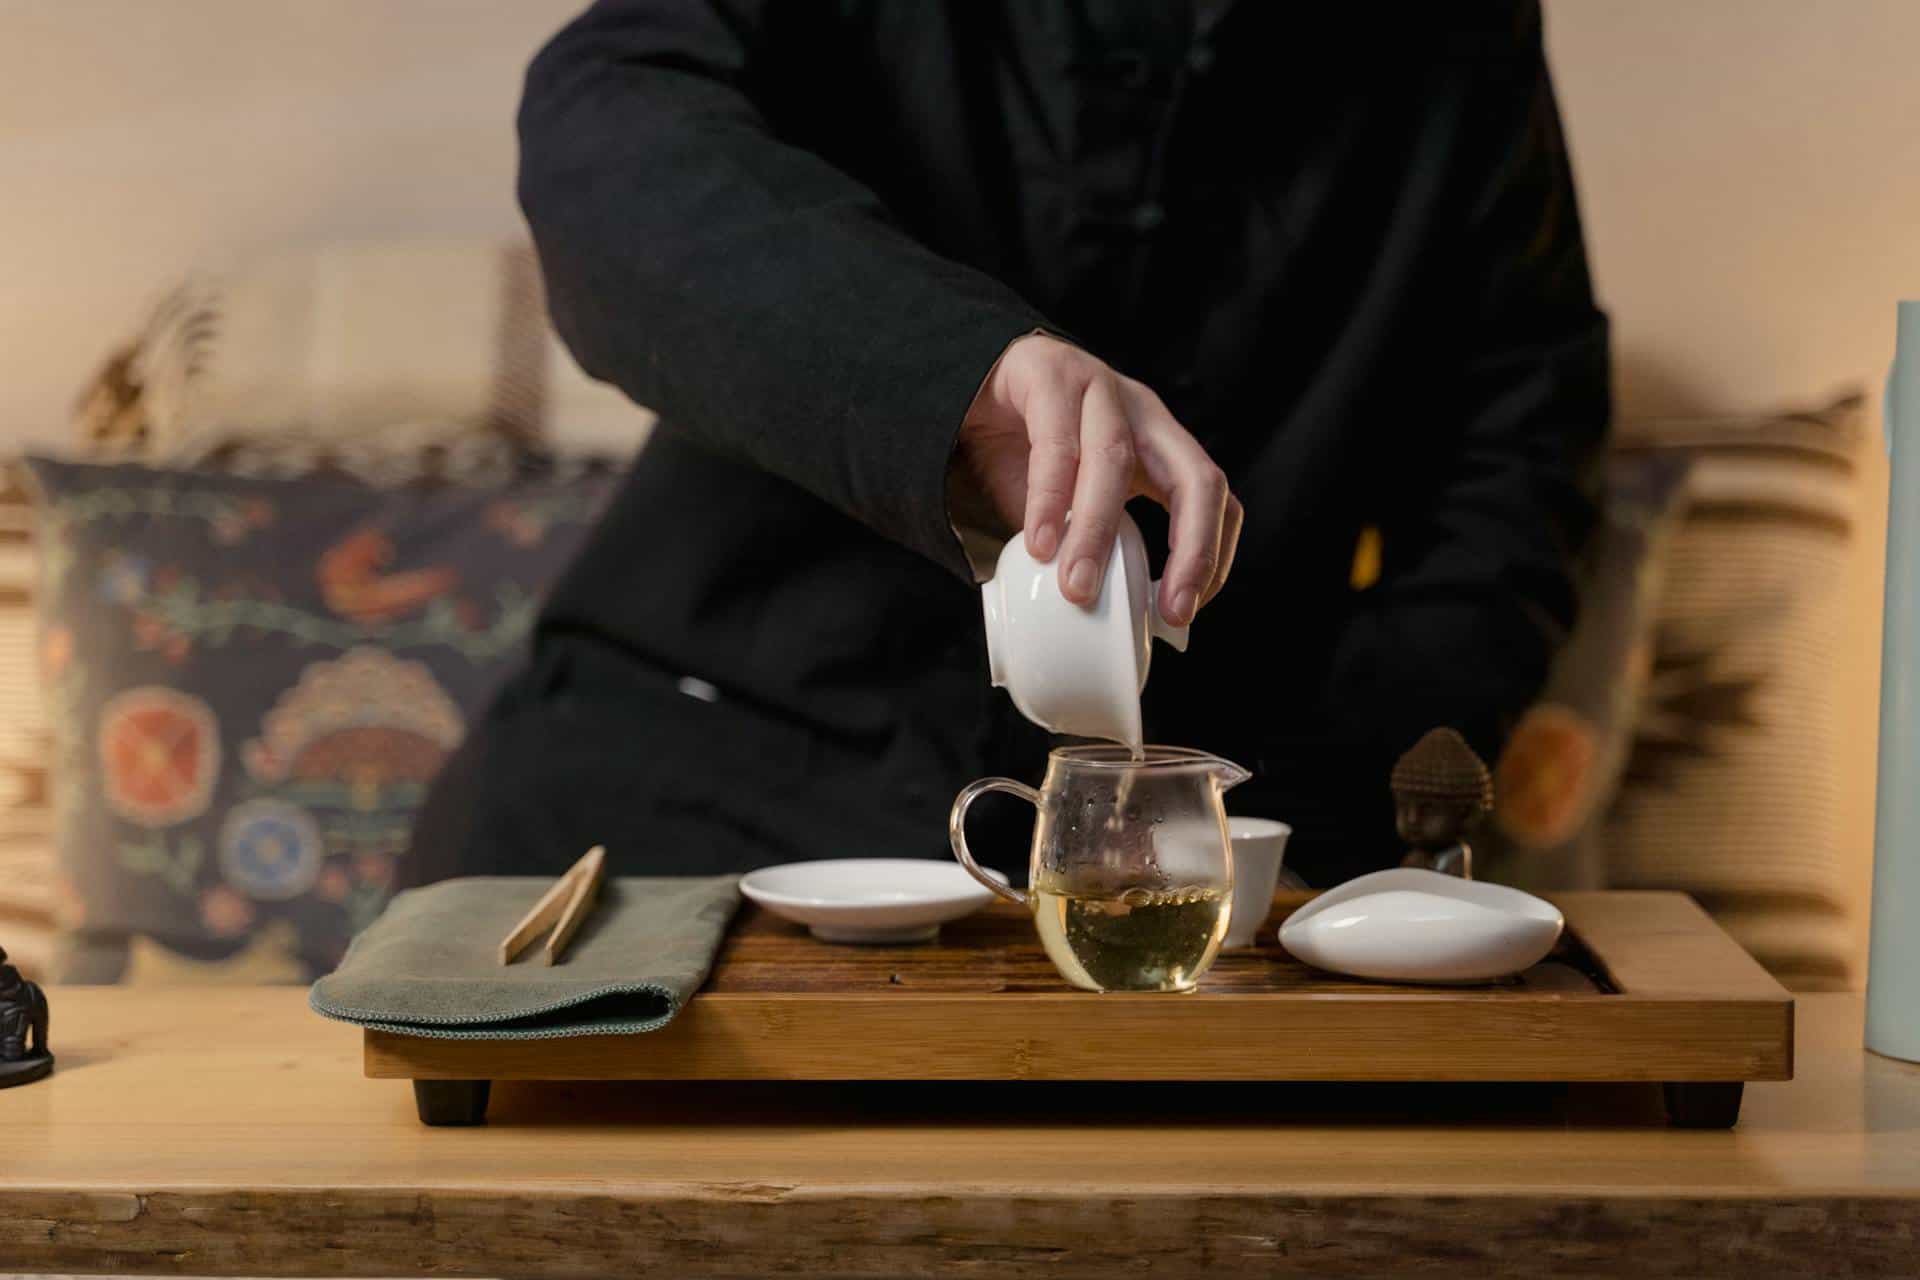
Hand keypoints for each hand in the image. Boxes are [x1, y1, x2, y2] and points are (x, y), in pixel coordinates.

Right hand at [954, 333, 1241, 625]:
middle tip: (1167, 611)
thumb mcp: (1067, 506)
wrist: (960, 387)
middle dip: (1192, 550)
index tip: (1181, 613)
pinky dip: (1050, 499)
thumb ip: (1088, 545)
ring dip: (1099, 532)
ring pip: (1116, 459)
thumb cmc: (1020, 450)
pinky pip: (1055, 442)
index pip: (1214, 497)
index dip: (1212, 556)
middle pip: (1195, 477)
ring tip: (1077, 587)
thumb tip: (1097, 617)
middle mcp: (1141, 412)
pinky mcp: (1047, 373)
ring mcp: (1098, 387)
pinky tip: (1040, 541)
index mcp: (1158, 445)